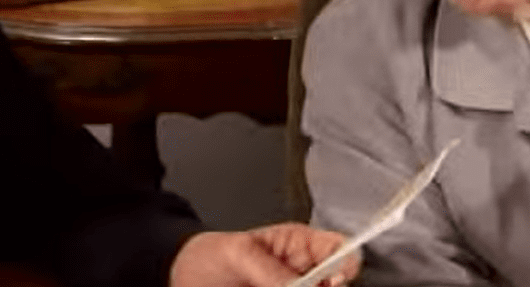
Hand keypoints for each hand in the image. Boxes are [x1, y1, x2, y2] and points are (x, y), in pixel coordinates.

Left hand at [169, 222, 358, 286]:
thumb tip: (297, 286)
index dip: (346, 264)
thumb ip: (268, 269)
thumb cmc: (210, 254)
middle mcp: (303, 275)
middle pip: (334, 284)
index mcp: (300, 246)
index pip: (340, 250)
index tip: (332, 280)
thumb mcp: (237, 252)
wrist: (183, 277)